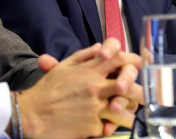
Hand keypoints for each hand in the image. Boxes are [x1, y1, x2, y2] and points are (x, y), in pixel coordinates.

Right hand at [19, 38, 141, 137]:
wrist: (30, 115)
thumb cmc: (46, 91)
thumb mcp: (63, 67)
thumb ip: (84, 56)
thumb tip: (100, 47)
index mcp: (90, 70)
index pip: (120, 59)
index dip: (134, 61)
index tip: (141, 65)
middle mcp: (96, 87)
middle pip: (129, 86)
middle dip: (140, 91)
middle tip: (145, 96)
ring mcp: (95, 108)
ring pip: (124, 111)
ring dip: (128, 114)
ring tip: (129, 116)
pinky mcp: (92, 127)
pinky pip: (108, 128)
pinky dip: (107, 129)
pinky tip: (105, 128)